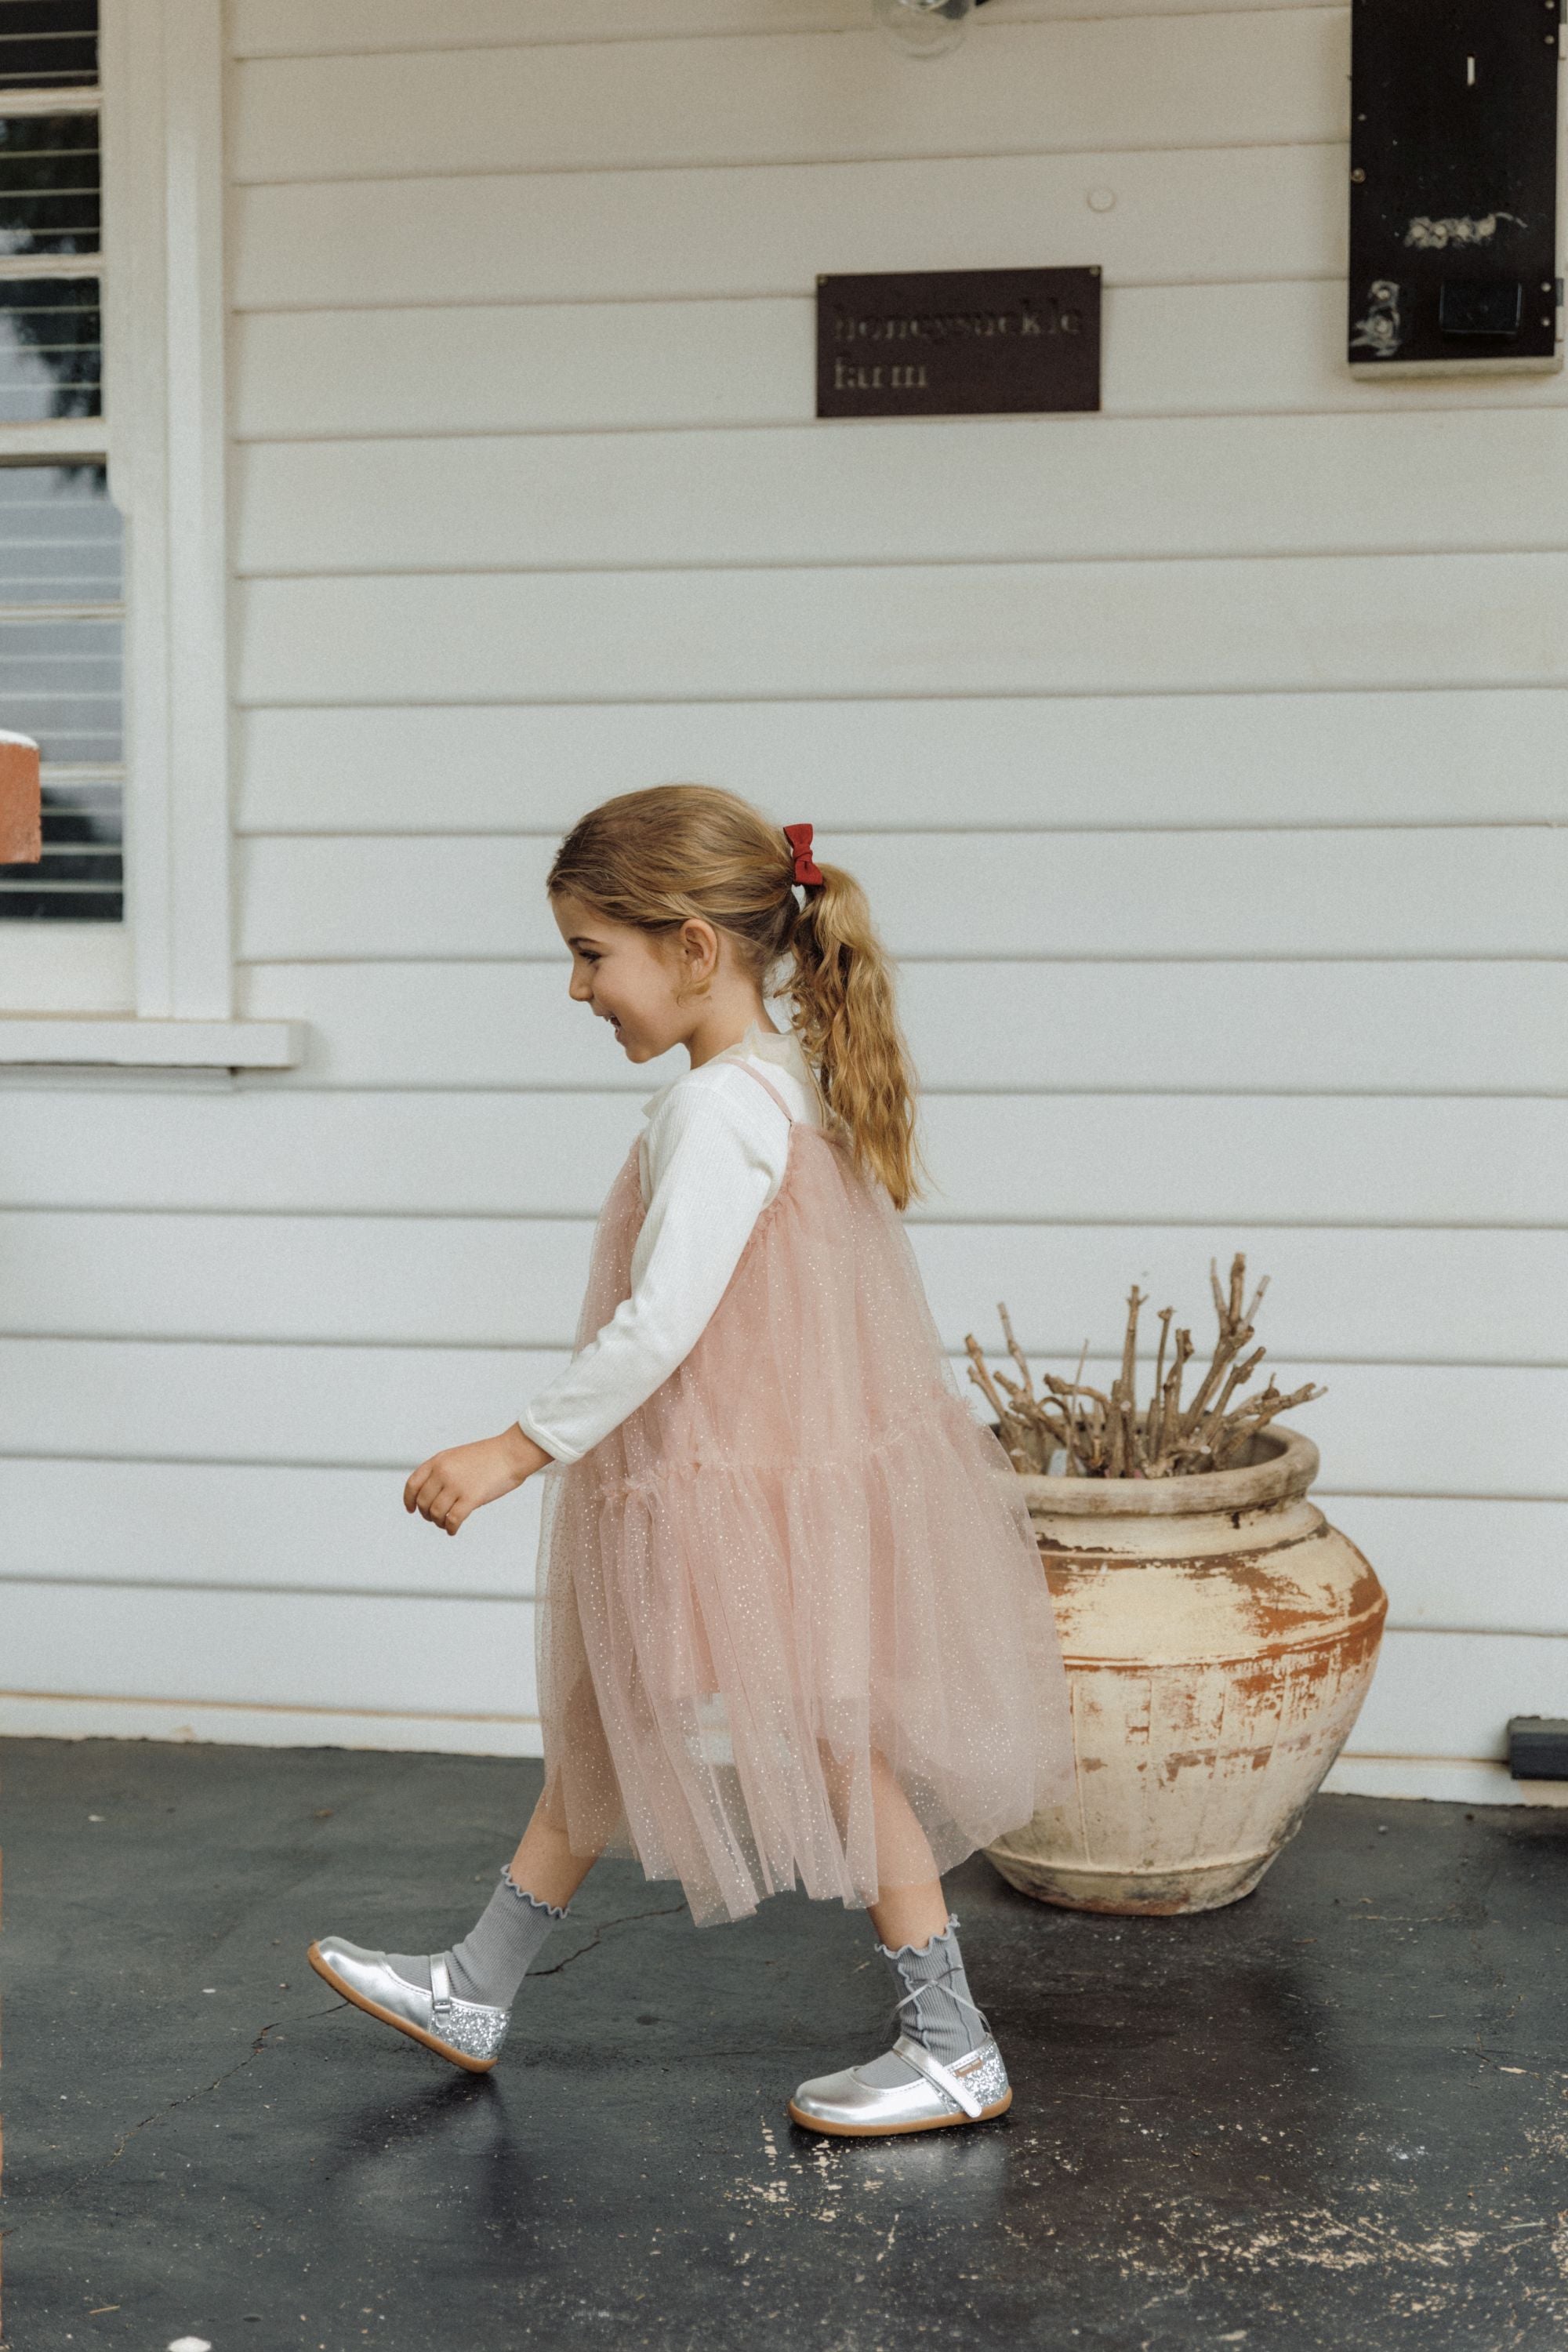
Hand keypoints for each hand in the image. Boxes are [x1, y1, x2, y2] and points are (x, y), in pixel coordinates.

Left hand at [403, 1424, 552, 1535]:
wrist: (511, 1453)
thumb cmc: (489, 1456)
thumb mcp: (457, 1456)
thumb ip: (442, 1471)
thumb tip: (432, 1495)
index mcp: (439, 1461)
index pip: (413, 1484)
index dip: (409, 1499)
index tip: (411, 1509)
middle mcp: (443, 1472)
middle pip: (423, 1501)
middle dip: (426, 1514)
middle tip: (434, 1518)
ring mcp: (457, 1485)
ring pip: (436, 1513)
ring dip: (438, 1522)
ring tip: (446, 1524)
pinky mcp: (471, 1498)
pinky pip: (453, 1520)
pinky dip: (450, 1528)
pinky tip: (453, 1530)